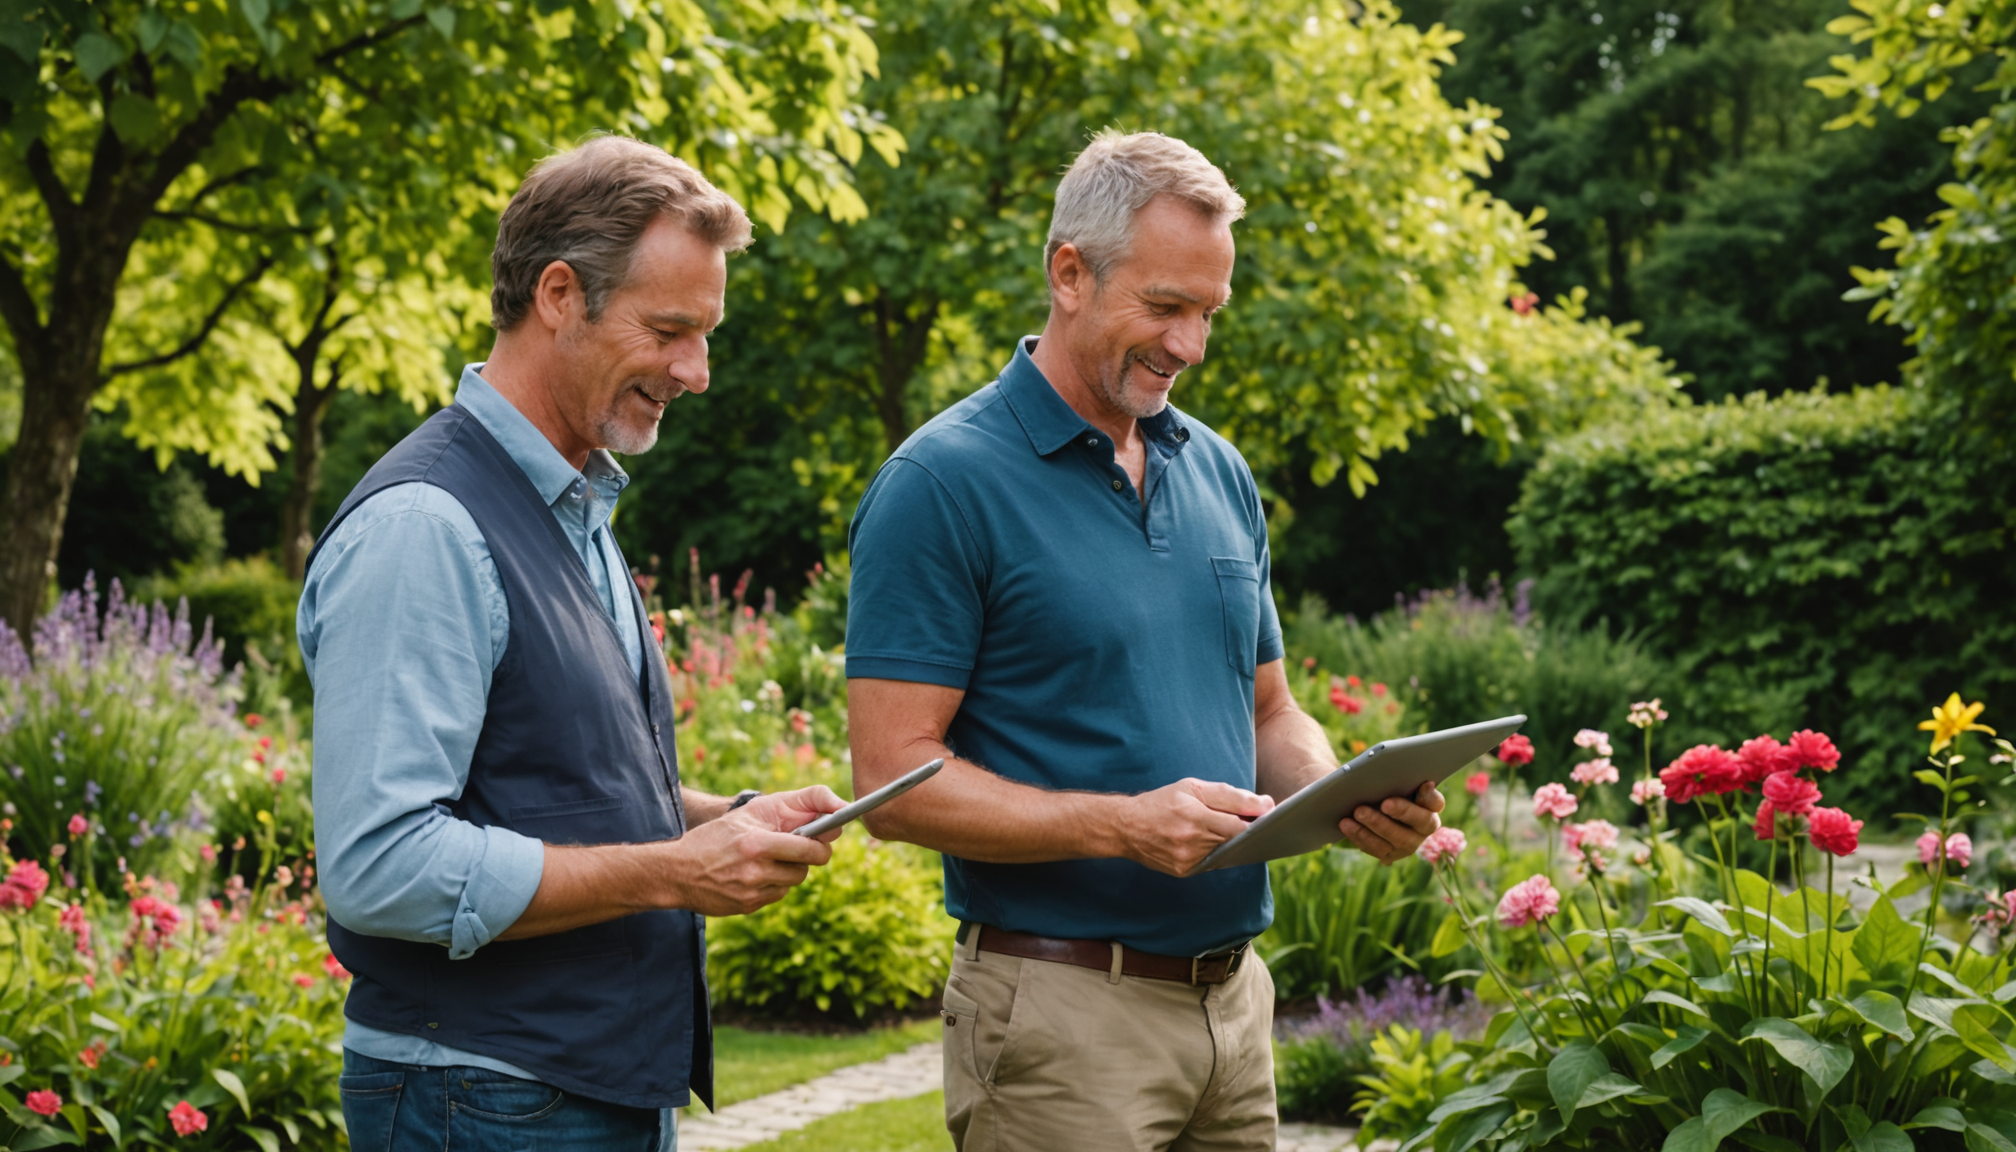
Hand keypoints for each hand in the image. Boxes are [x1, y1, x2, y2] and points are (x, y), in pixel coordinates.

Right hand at [665, 785, 844, 915]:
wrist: (676, 871)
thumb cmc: (714, 837)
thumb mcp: (748, 813)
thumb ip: (789, 809)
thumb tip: (831, 813)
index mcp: (757, 844)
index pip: (810, 849)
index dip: (821, 844)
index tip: (823, 839)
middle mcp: (756, 871)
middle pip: (804, 869)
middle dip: (806, 857)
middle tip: (796, 847)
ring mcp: (752, 893)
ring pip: (792, 883)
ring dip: (788, 871)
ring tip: (767, 859)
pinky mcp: (748, 907)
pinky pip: (776, 894)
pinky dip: (772, 884)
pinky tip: (753, 874)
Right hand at [1115, 778, 1273, 877]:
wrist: (1127, 826)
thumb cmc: (1162, 802)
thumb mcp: (1193, 787)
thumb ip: (1231, 796)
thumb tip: (1266, 805)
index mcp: (1194, 815)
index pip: (1240, 826)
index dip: (1255, 822)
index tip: (1266, 817)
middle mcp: (1192, 841)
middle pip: (1235, 840)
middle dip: (1244, 830)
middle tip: (1248, 819)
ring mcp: (1188, 860)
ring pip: (1225, 851)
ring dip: (1228, 841)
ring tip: (1219, 827)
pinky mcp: (1185, 871)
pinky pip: (1212, 862)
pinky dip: (1214, 851)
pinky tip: (1206, 841)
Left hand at [1339, 782, 1445, 865]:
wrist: (1373, 804)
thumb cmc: (1390, 790)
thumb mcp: (1399, 783)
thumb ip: (1410, 782)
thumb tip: (1426, 785)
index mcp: (1430, 809)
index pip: (1435, 804)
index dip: (1428, 797)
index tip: (1419, 785)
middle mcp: (1421, 832)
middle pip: (1407, 831)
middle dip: (1384, 821)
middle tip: (1363, 809)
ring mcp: (1405, 846)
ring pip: (1388, 844)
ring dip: (1368, 829)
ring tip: (1354, 814)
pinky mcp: (1389, 855)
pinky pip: (1373, 849)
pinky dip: (1358, 836)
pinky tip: (1345, 824)